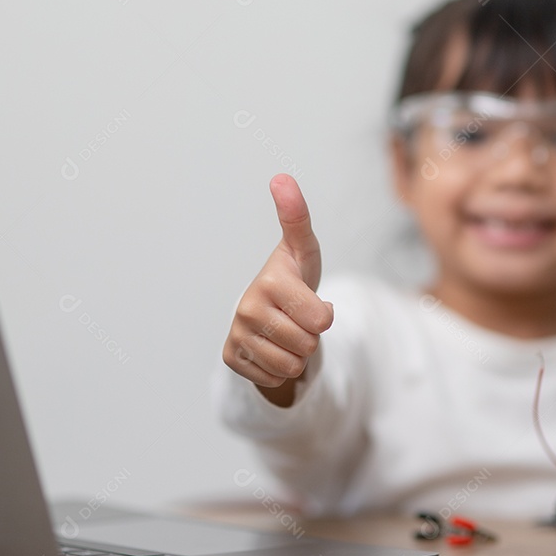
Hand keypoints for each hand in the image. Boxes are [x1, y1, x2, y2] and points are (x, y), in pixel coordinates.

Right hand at [222, 174, 333, 406]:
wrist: (265, 310)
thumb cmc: (291, 278)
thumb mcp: (303, 249)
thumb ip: (297, 216)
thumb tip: (281, 176)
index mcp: (269, 282)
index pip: (323, 320)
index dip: (324, 315)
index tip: (307, 299)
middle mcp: (247, 309)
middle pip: (309, 345)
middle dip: (310, 336)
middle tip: (296, 318)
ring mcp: (236, 336)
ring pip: (292, 366)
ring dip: (296, 354)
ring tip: (285, 332)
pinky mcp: (231, 359)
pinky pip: (274, 379)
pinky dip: (278, 368)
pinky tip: (270, 346)